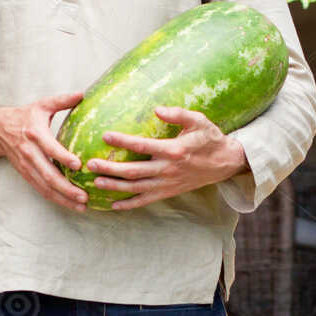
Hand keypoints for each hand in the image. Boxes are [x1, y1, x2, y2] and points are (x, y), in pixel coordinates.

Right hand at [0, 91, 88, 211]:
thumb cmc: (26, 116)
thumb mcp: (42, 105)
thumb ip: (62, 100)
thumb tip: (82, 93)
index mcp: (35, 134)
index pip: (50, 148)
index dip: (63, 157)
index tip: (78, 165)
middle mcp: (30, 153)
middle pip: (48, 175)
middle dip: (66, 188)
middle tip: (84, 196)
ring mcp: (27, 166)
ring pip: (45, 187)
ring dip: (63, 198)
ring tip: (82, 206)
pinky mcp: (26, 175)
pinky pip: (41, 190)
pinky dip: (56, 199)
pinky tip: (71, 205)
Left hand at [85, 105, 248, 208]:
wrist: (225, 163)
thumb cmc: (209, 138)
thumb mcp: (199, 120)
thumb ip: (178, 114)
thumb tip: (157, 110)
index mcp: (174, 150)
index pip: (143, 146)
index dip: (123, 141)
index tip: (105, 135)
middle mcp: (168, 169)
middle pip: (134, 171)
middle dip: (111, 168)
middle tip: (90, 163)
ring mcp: (167, 184)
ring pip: (136, 188)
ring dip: (115, 187)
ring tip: (95, 182)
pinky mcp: (168, 192)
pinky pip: (146, 201)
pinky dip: (129, 205)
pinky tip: (113, 205)